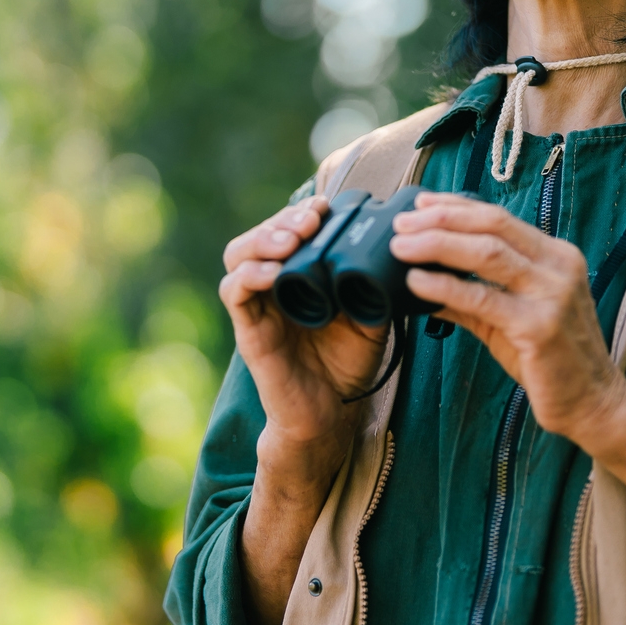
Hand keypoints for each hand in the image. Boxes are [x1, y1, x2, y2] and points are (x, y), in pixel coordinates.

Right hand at [219, 198, 388, 469]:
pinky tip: (274, 271)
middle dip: (284, 219)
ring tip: (293, 239)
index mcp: (298, 276)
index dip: (301, 212)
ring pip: (238, 254)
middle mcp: (272, 285)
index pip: (287, 229)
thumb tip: (391, 249)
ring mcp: (257, 306)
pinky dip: (249, 275)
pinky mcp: (248, 330)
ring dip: (263, 238)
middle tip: (312, 219)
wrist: (330, 417)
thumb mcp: (370, 317)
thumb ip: (372, 285)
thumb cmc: (346, 366)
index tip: (327, 207)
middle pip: (260, 233)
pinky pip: (234, 292)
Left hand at [388, 191, 625, 443]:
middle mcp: (558, 267)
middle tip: (402, 223)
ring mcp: (552, 295)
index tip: (420, 203)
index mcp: (555, 256)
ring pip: (487, 253)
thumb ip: (471, 296)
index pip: (499, 218)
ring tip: (401, 246)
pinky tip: (417, 283)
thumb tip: (422, 279)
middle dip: (441, 219)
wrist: (592, 403)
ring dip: (437, 244)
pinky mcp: (539, 327)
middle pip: (491, 226)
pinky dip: (445, 286)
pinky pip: (483, 298)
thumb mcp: (510, 317)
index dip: (456, 207)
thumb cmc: (551, 360)